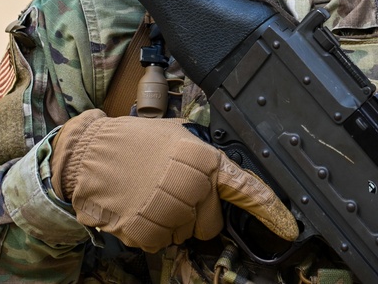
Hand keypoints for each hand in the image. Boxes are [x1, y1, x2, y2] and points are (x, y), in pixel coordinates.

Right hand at [50, 109, 297, 252]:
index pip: (246, 189)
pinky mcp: (148, 233)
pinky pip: (162, 243)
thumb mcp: (177, 135)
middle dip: (195, 212)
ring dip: (171, 221)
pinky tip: (138, 207)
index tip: (288, 228)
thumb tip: (224, 176)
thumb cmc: (132, 142)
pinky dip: (151, 231)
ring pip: (186, 234)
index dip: (270, 210)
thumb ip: (205, 157)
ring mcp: (170, 212)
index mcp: (203, 160)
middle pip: (211, 221)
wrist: (88, 155)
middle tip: (169, 189)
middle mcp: (192, 187)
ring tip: (149, 195)